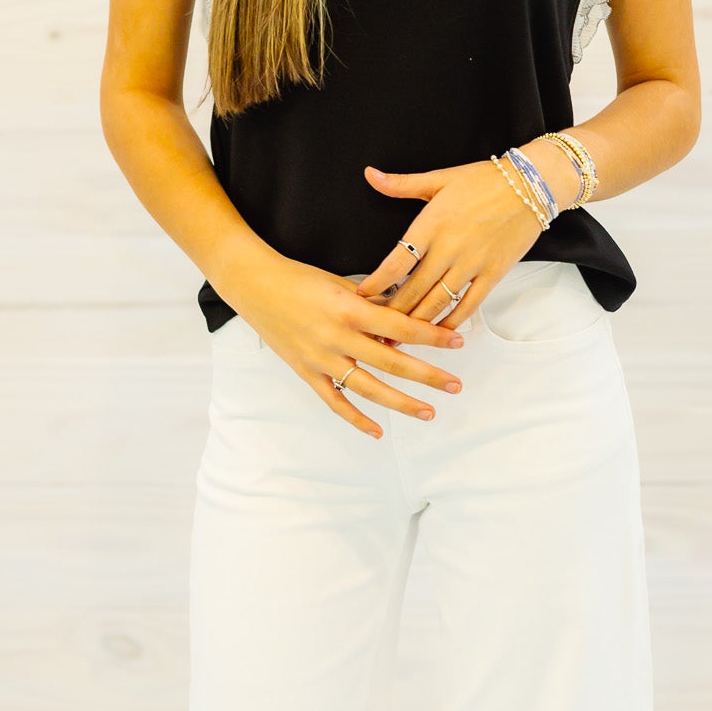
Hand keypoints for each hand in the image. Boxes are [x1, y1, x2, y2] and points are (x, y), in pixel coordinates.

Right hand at [225, 253, 466, 439]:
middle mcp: (337, 337)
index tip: (457, 342)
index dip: (431, 336)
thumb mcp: (341, 283)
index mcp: (349, 308)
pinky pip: (335, 402)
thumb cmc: (299, 278)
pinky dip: (356, 419)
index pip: (401, 327)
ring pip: (368, 388)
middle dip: (428, 375)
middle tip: (455, 385)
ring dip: (401, 403)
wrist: (254, 285)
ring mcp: (321, 359)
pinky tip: (377, 432)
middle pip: (392, 361)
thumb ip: (374, 302)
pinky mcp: (306, 372)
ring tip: (429, 412)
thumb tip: (408, 313)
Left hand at [353, 156, 545, 330]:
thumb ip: (401, 184)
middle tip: (375, 327)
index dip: (376, 283)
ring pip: (438, 302)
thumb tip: (371, 175)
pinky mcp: (493, 274)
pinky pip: (469, 305)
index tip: (363, 296)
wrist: (530, 185)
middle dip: (391, 312)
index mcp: (430, 224)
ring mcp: (472, 264)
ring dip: (417, 323)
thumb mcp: (439, 178)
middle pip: (413, 289)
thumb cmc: (484, 180)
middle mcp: (449, 248)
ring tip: (400, 337)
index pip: (395, 262)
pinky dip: (452, 322)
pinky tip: (440, 332)